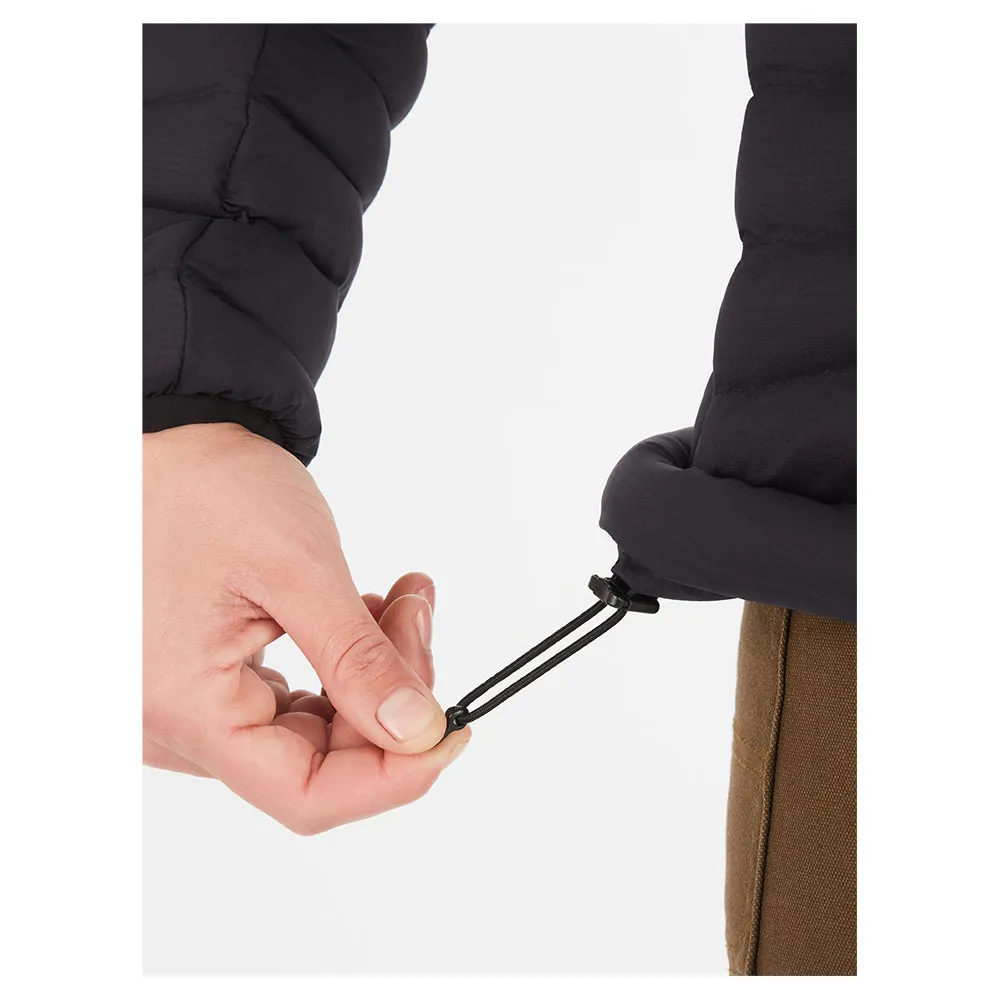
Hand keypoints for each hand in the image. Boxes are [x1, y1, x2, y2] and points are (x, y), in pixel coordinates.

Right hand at [143, 422, 469, 833]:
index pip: (307, 796)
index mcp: (185, 709)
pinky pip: (293, 703)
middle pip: (318, 761)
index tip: (452, 728)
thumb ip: (358, 659)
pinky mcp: (210, 682)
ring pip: (314, 732)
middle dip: (391, 698)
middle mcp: (175, 726)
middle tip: (420, 615)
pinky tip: (369, 612)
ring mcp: (190, 707)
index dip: (393, 776)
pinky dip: (344, 665)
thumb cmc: (211, 489)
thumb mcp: (298, 569)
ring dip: (373, 674)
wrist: (169, 441)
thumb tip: (419, 731)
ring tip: (401, 600)